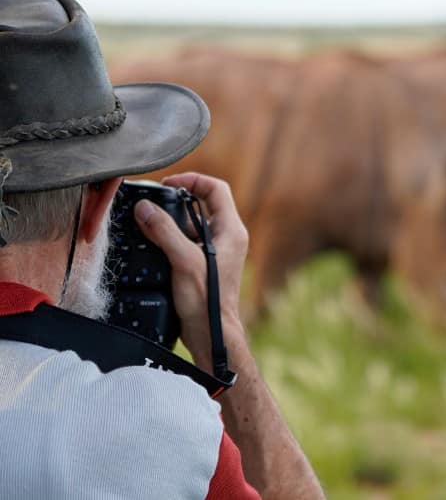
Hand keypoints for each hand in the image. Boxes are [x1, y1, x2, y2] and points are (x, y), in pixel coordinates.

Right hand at [134, 173, 248, 368]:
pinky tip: (153, 246)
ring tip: (149, 224)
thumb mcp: (183, 260)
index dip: (193, 180)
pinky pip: (188, 241)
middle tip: (154, 204)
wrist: (212, 334)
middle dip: (177, 201)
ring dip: (171, 221)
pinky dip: (171, 238)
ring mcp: (218, 252)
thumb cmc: (207, 301)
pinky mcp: (206, 265)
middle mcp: (228, 238)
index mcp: (232, 230)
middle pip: (203, 204)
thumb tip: (145, 208)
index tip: (168, 184)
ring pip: (193, 224)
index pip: (216, 189)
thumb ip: (164, 232)